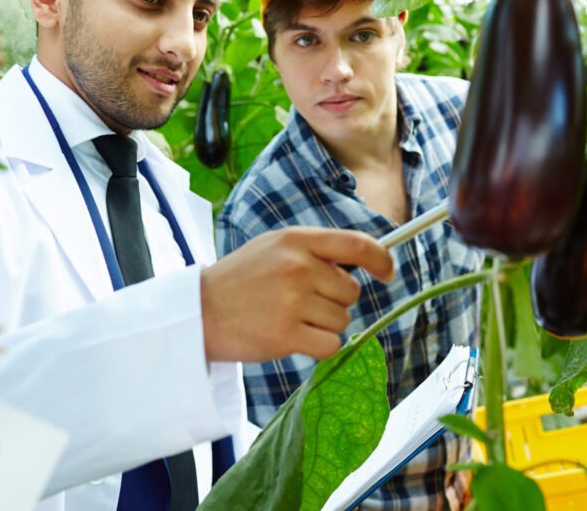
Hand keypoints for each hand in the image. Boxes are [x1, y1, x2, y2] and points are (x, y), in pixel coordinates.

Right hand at [200, 227, 393, 361]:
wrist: (199, 312)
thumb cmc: (240, 279)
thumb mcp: (274, 247)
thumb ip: (314, 249)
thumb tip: (363, 259)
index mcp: (296, 240)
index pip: (357, 244)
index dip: (381, 259)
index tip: (388, 273)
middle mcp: (298, 267)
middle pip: (351, 291)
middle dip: (335, 300)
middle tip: (302, 302)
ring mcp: (292, 301)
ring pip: (342, 319)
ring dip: (324, 324)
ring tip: (289, 317)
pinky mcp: (286, 334)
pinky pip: (330, 345)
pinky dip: (318, 346)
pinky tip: (293, 338)